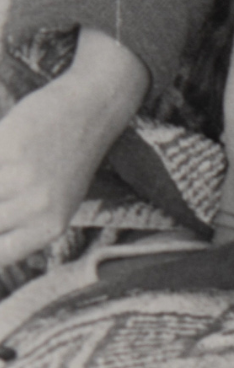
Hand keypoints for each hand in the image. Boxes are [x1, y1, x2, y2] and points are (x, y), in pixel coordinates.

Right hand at [0, 28, 145, 267]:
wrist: (90, 111)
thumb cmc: (67, 161)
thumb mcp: (56, 203)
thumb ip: (24, 226)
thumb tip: (0, 237)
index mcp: (50, 227)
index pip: (0, 256)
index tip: (0, 225)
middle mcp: (39, 208)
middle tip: (8, 187)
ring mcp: (23, 177)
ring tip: (6, 167)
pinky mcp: (10, 145)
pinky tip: (3, 150)